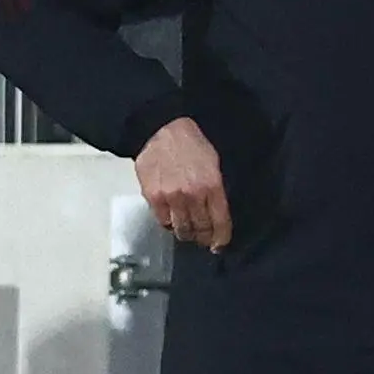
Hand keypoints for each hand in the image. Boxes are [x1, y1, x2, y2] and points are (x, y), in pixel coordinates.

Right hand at [136, 116, 230, 250]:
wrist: (161, 129)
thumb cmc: (191, 144)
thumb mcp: (215, 163)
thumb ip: (216, 190)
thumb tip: (217, 213)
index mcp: (212, 185)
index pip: (220, 221)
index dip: (221, 238)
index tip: (220, 245)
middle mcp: (192, 194)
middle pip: (201, 228)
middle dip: (205, 238)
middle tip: (205, 240)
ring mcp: (171, 197)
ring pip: (181, 229)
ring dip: (187, 234)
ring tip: (189, 234)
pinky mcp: (153, 196)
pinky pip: (163, 221)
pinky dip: (169, 224)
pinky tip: (173, 221)